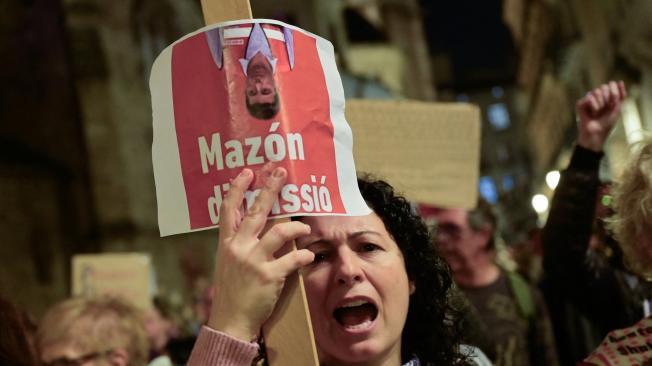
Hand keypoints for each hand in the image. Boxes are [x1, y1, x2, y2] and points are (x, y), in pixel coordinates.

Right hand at [207, 168, 314, 340]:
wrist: (230, 321)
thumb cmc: (232, 292)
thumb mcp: (228, 263)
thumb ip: (239, 244)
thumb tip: (254, 226)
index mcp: (227, 244)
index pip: (228, 210)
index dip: (237, 189)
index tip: (247, 172)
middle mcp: (239, 248)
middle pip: (256, 212)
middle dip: (269, 190)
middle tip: (281, 172)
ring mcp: (253, 261)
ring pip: (279, 232)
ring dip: (296, 226)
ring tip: (304, 226)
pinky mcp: (269, 275)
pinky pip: (293, 258)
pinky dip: (304, 254)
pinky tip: (308, 254)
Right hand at [576, 80, 626, 151]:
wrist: (596, 134)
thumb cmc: (607, 123)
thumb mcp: (617, 108)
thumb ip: (619, 95)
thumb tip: (619, 81)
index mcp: (607, 96)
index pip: (611, 85)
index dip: (614, 93)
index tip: (614, 103)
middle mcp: (597, 96)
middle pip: (603, 87)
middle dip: (607, 99)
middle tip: (605, 110)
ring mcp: (588, 99)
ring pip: (596, 91)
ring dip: (600, 104)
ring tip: (598, 113)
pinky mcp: (580, 103)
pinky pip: (589, 98)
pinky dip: (594, 107)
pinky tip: (592, 114)